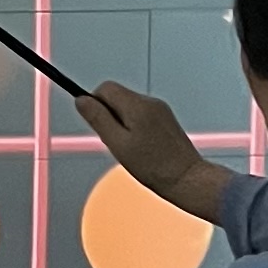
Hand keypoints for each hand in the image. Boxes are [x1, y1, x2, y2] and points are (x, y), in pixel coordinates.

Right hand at [76, 83, 233, 219]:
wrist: (186, 178)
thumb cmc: (155, 167)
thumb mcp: (117, 144)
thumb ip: (98, 119)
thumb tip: (82, 100)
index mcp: (137, 106)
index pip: (105, 88)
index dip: (95, 103)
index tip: (98, 122)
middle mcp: (150, 103)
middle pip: (117, 96)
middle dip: (109, 114)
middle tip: (115, 139)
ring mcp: (160, 110)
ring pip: (128, 106)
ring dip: (122, 121)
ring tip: (130, 146)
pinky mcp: (166, 118)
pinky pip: (141, 114)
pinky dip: (135, 126)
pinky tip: (141, 145)